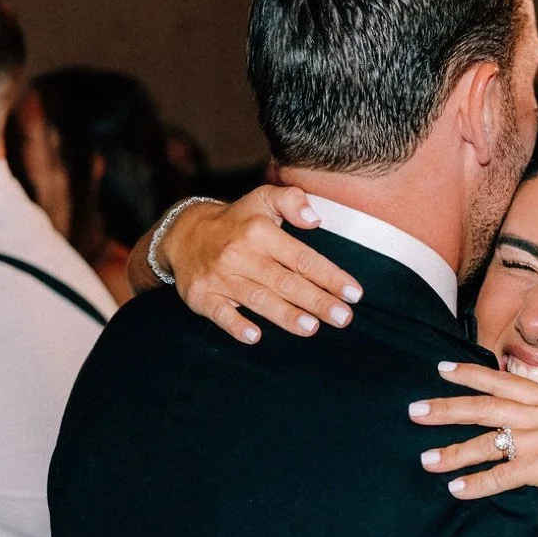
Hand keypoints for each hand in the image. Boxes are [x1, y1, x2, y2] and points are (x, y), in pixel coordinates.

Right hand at [160, 187, 361, 343]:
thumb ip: (292, 200)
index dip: (330, 276)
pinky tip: (255, 337)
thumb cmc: (236, 221)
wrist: (183, 234)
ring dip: (286, 315)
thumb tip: (315, 218)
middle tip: (343, 318)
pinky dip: (236, 325)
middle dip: (317, 301)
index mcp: (260, 232)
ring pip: (258, 299)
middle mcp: (241, 254)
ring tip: (312, 328)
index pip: (302, 258)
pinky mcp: (201, 296)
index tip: (354, 293)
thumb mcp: (262, 199)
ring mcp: (220, 277)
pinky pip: (220, 313)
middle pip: (285, 282)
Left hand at [410, 362, 537, 531]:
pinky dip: (477, 483)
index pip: (506, 382)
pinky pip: (504, 474)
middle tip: (415, 412)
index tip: (441, 369)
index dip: (471, 375)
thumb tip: (518, 407)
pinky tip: (456, 489)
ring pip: (492, 442)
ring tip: (427, 460)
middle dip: (448, 408)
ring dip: (455, 452)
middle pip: (490, 407)